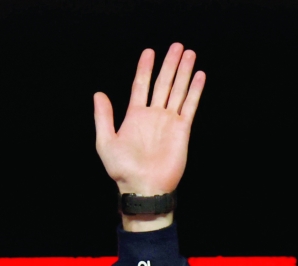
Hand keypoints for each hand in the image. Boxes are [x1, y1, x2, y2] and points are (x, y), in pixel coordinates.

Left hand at [94, 44, 205, 229]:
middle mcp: (153, 115)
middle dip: (169, 64)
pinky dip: (195, 91)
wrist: (143, 187)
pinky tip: (199, 76)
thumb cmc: (122, 170)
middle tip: (176, 45)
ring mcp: (168, 121)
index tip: (149, 51)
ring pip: (177, 90)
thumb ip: (104, 117)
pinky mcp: (182, 129)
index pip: (140, 85)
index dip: (145, 68)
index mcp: (134, 116)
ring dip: (183, 72)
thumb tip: (98, 94)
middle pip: (162, 83)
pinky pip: (190, 106)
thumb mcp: (106, 142)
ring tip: (189, 53)